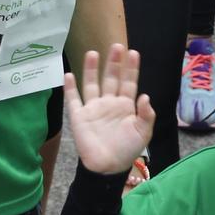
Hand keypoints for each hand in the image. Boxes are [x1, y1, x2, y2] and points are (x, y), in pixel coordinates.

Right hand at [64, 45, 155, 173]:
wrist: (107, 168)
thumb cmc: (127, 150)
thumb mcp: (143, 132)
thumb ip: (146, 115)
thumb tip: (145, 96)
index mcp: (126, 106)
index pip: (129, 82)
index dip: (131, 68)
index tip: (133, 53)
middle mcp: (109, 103)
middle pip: (111, 78)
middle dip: (114, 63)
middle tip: (117, 46)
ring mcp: (93, 108)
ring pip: (92, 84)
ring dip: (92, 69)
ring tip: (93, 53)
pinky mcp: (79, 117)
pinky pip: (73, 99)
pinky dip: (70, 88)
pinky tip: (68, 74)